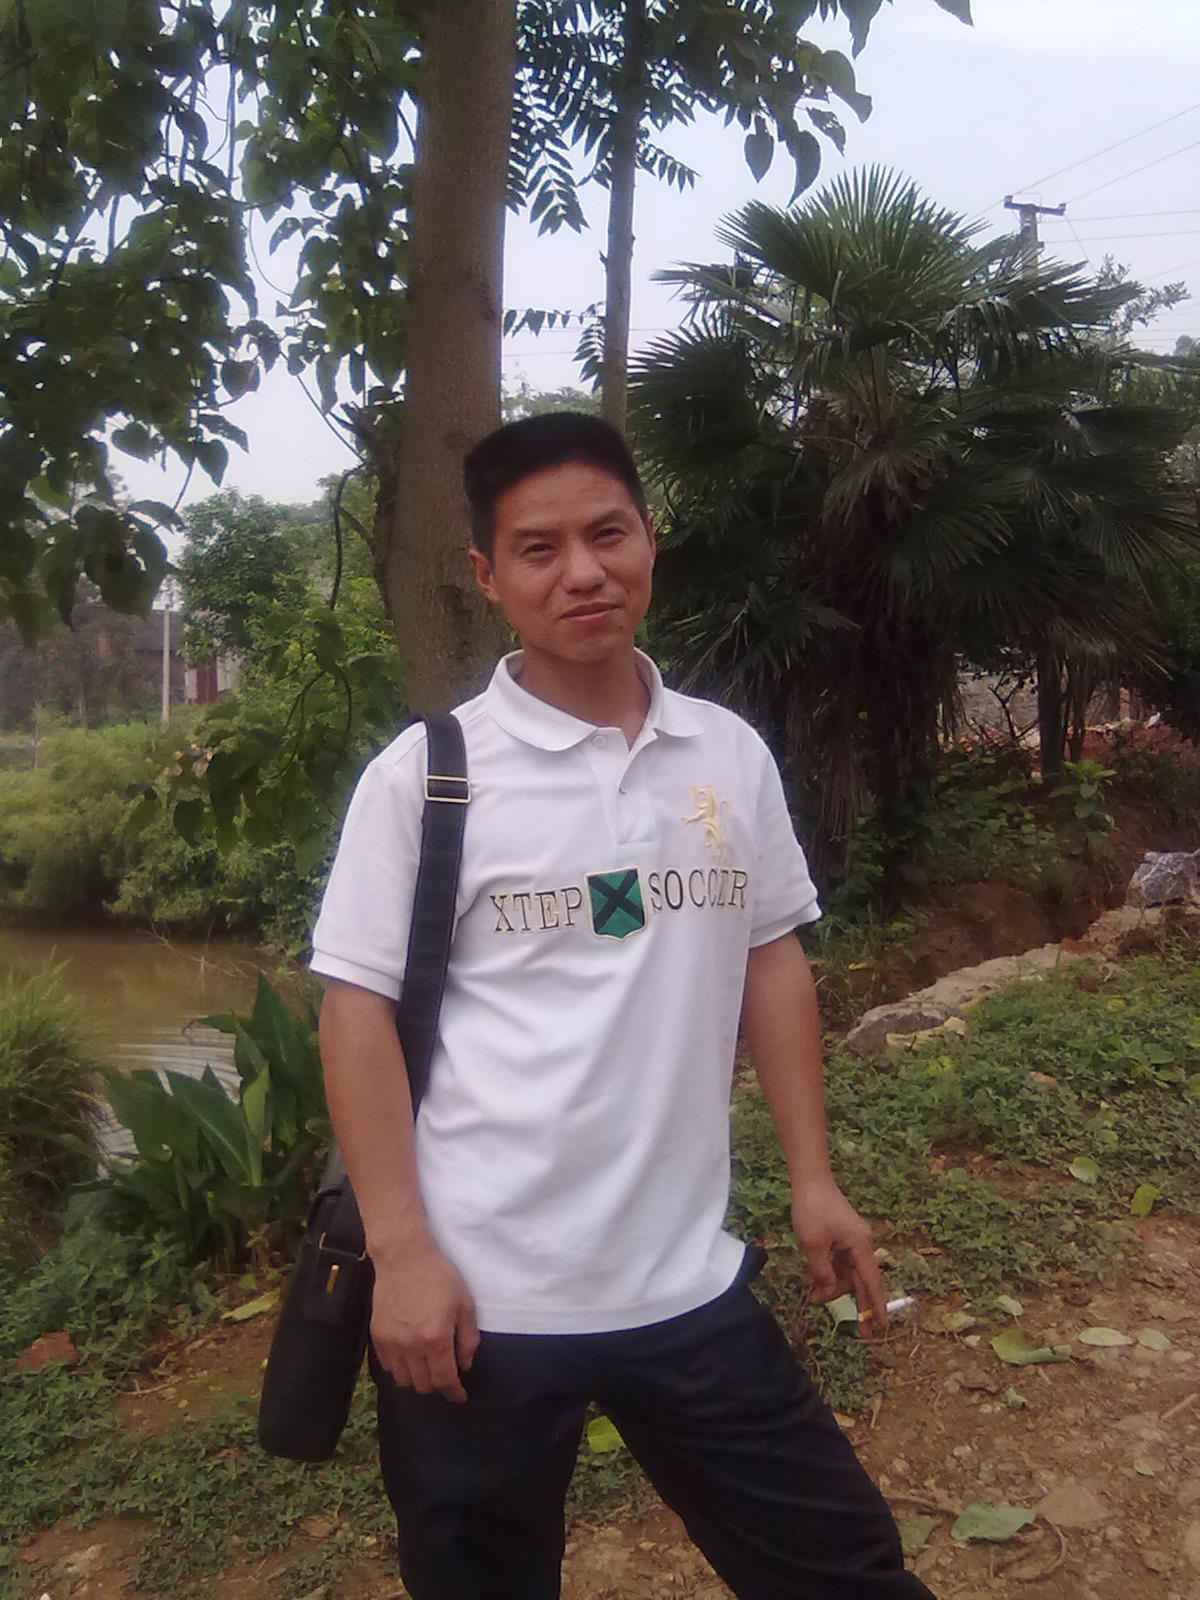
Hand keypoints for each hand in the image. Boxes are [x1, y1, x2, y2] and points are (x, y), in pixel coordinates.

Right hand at [370, 1240, 479, 1402]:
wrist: (404, 1258)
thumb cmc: (439, 1277)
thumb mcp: (464, 1304)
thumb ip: (468, 1339)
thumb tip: (465, 1365)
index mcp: (436, 1339)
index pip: (445, 1380)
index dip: (454, 1393)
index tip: (460, 1396)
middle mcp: (411, 1347)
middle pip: (423, 1385)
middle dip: (437, 1385)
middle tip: (445, 1374)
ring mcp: (391, 1343)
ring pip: (403, 1380)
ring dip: (417, 1379)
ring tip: (426, 1366)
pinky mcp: (377, 1336)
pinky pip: (387, 1366)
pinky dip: (400, 1368)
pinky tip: (408, 1357)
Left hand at [791, 1178, 887, 1333]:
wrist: (810, 1181)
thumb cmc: (813, 1210)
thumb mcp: (814, 1245)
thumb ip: (823, 1272)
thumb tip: (828, 1291)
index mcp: (860, 1247)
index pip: (872, 1282)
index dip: (877, 1305)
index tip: (883, 1325)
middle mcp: (861, 1245)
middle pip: (861, 1281)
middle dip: (858, 1305)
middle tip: (861, 1332)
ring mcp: (852, 1240)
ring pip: (846, 1272)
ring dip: (832, 1286)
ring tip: (813, 1297)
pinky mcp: (841, 1237)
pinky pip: (838, 1262)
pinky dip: (828, 1272)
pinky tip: (812, 1280)